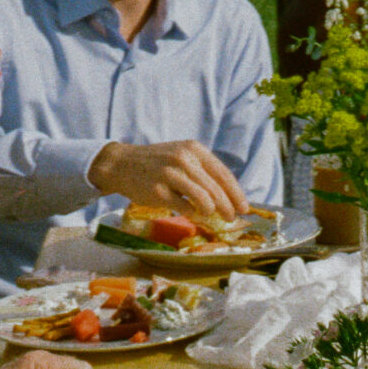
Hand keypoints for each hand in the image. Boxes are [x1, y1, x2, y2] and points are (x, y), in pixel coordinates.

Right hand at [88, 138, 247, 222]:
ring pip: (204, 199)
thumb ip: (203, 170)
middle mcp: (184, 159)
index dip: (236, 193)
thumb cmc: (157, 163)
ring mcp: (170, 175)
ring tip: (211, 216)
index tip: (245, 208)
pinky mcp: (158, 191)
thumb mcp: (181, 156)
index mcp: (194, 149)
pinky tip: (193, 214)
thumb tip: (228, 194)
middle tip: (232, 218)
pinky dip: (193, 214)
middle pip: (216, 189)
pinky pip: (185, 207)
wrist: (122, 164)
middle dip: (228, 207)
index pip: (223, 173)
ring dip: (211, 211)